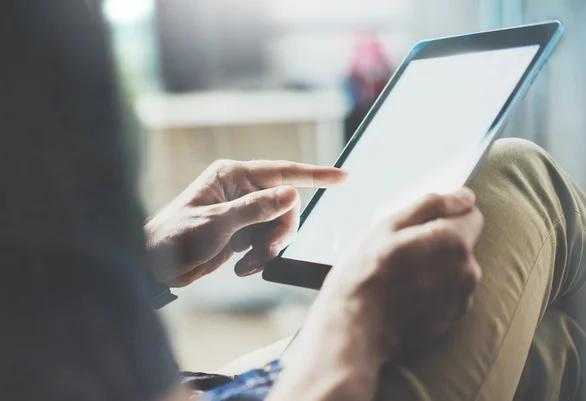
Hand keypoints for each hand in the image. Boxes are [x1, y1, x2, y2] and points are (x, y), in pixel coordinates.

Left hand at [145, 160, 346, 286]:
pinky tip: (241, 268)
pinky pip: (267, 242)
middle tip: (266, 251)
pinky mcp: (242, 232)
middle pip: (286, 205)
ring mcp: (244, 212)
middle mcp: (242, 190)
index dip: (315, 174)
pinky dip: (260, 257)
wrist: (156, 265)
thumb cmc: (177, 236)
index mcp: (233, 176)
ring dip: (269, 248)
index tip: (343, 177)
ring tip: (248, 264)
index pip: (282, 172)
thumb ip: (256, 209)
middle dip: (280, 231)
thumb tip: (292, 194)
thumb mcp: (218, 222)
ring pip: (279, 227)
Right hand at [293, 189, 483, 365]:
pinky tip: (407, 293)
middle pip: (463, 242)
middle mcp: (467, 270)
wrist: (355, 327)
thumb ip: (432, 205)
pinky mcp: (453, 319)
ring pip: (456, 268)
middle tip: (403, 251)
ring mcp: (461, 298)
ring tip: (402, 275)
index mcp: (454, 241)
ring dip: (437, 266)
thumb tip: (465, 196)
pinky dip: (435, 289)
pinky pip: (450, 292)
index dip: (447, 214)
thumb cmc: (365, 273)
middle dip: (440, 241)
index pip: (472, 214)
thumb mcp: (389, 226)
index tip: (420, 225)